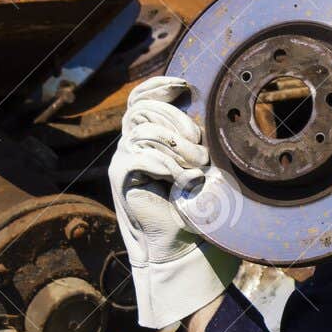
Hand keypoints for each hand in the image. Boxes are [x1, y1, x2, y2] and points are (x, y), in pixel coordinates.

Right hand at [109, 76, 239, 327]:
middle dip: (176, 120)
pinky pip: (136, 157)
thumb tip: (210, 109)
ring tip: (195, 169)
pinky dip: (164, 165)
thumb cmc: (198, 205)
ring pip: (142, 132)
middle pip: (142, 109)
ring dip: (174, 147)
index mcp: (150, 135)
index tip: (185, 85)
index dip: (159, 86)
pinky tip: (182, 180)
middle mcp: (132, 144)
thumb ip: (198, 137)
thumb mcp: (203, 163)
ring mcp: (124, 161)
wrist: (184, 246)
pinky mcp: (121, 179)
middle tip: (200, 146)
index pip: (141, 97)